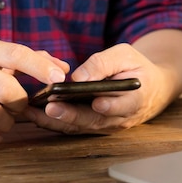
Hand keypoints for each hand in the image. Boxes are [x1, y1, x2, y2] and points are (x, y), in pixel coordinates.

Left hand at [25, 30, 181, 133]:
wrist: (148, 87)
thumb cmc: (136, 67)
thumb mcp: (126, 55)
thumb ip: (104, 63)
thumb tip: (78, 77)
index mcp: (136, 99)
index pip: (124, 106)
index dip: (111, 107)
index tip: (97, 103)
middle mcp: (121, 118)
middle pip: (95, 120)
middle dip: (72, 115)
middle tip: (51, 108)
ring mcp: (107, 126)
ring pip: (80, 127)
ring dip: (56, 122)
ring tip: (33, 113)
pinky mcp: (94, 127)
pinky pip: (73, 127)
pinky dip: (54, 123)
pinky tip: (35, 114)